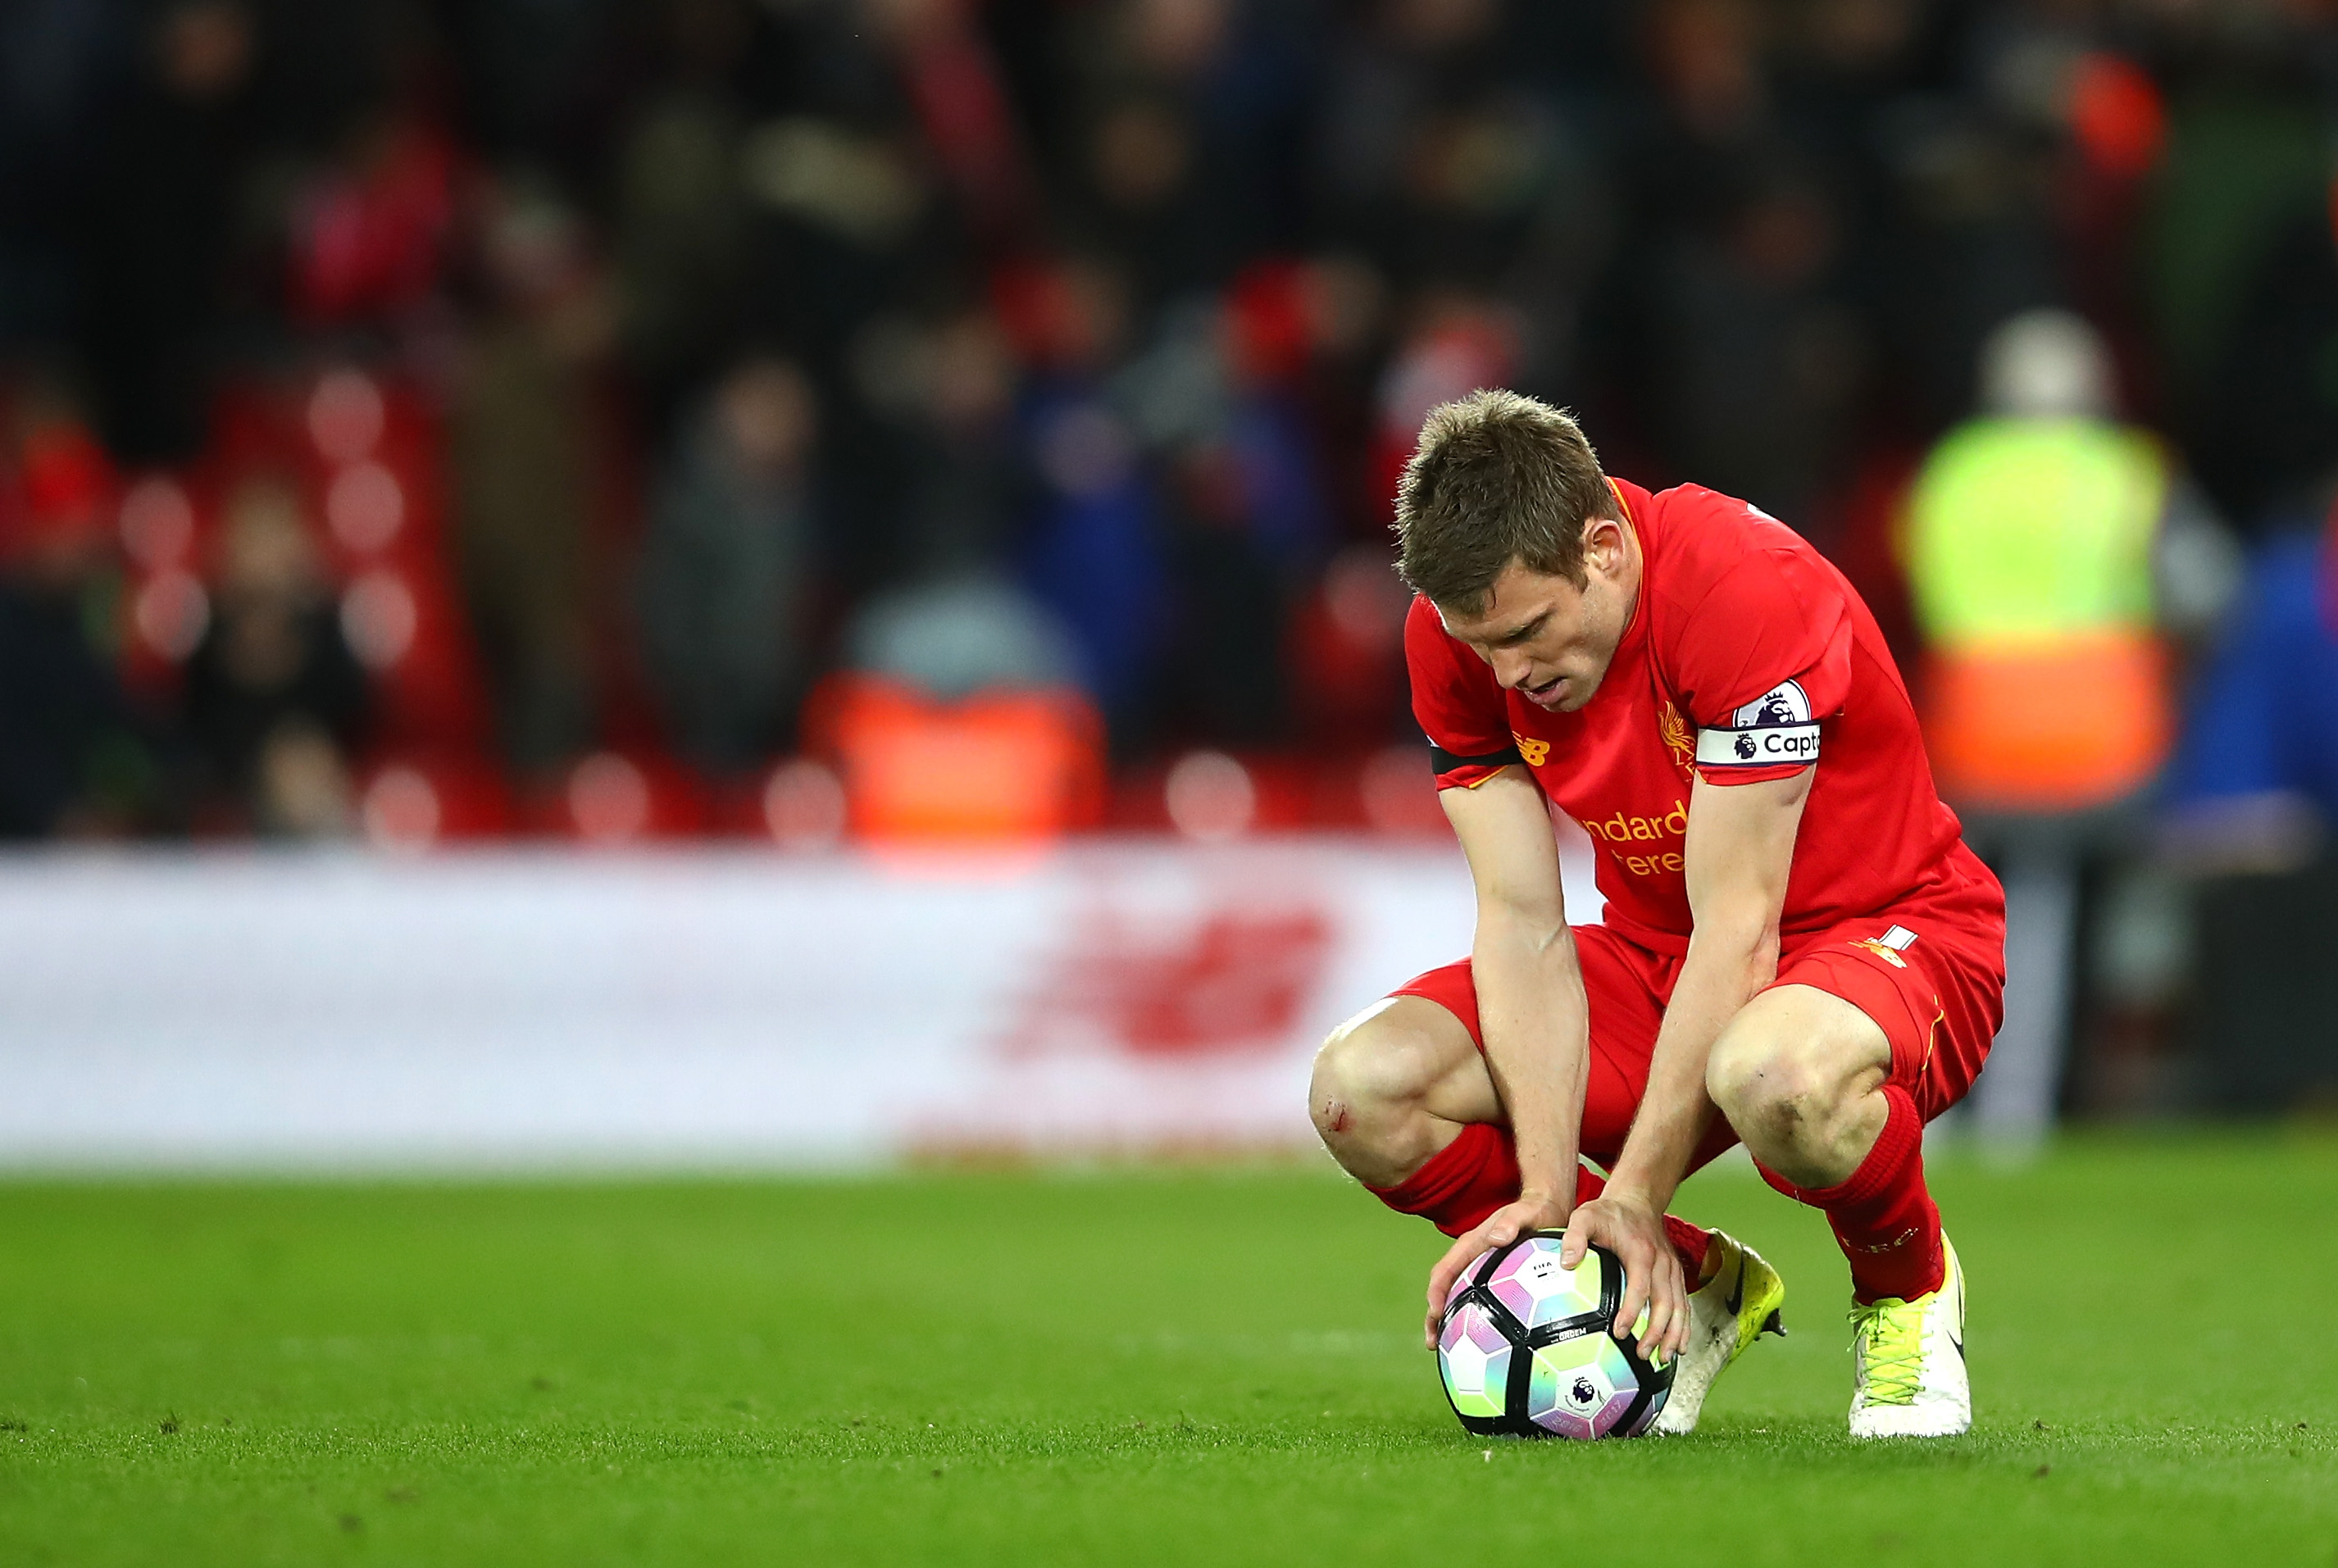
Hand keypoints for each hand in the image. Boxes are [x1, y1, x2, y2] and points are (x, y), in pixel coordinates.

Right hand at [1421, 1192, 1570, 1349]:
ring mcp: (1480, 1270)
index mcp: (1472, 1244)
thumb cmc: (1535, 1210)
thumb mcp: (1525, 1212)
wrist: (1546, 1208)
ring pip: (1457, 1297)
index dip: (1437, 1292)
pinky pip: (1478, 1300)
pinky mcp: (1493, 1279)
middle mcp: (1471, 1258)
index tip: (1435, 1313)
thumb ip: (1511, 1222)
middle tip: (1432, 1342)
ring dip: (1449, 1321)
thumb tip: (1496, 1238)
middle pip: (1445, 1288)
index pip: (1445, 1269)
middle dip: (1434, 1315)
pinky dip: (1471, 1319)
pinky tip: (1482, 1342)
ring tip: (1446, 1350)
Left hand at [1560, 1192, 1687, 1364]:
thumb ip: (1574, 1237)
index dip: (1632, 1311)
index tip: (1619, 1332)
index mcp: (1640, 1252)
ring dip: (1674, 1334)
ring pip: (1679, 1306)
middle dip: (1657, 1332)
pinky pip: (1684, 1303)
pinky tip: (1679, 1345)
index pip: (1640, 1287)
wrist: (1638, 1200)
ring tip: (1663, 1358)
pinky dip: (1684, 1326)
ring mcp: (1672, 1268)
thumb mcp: (1585, 1216)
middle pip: (1665, 1303)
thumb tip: (1566, 1263)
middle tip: (1643, 1354)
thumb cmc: (1609, 1212)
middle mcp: (1662, 1262)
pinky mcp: (1675, 1273)